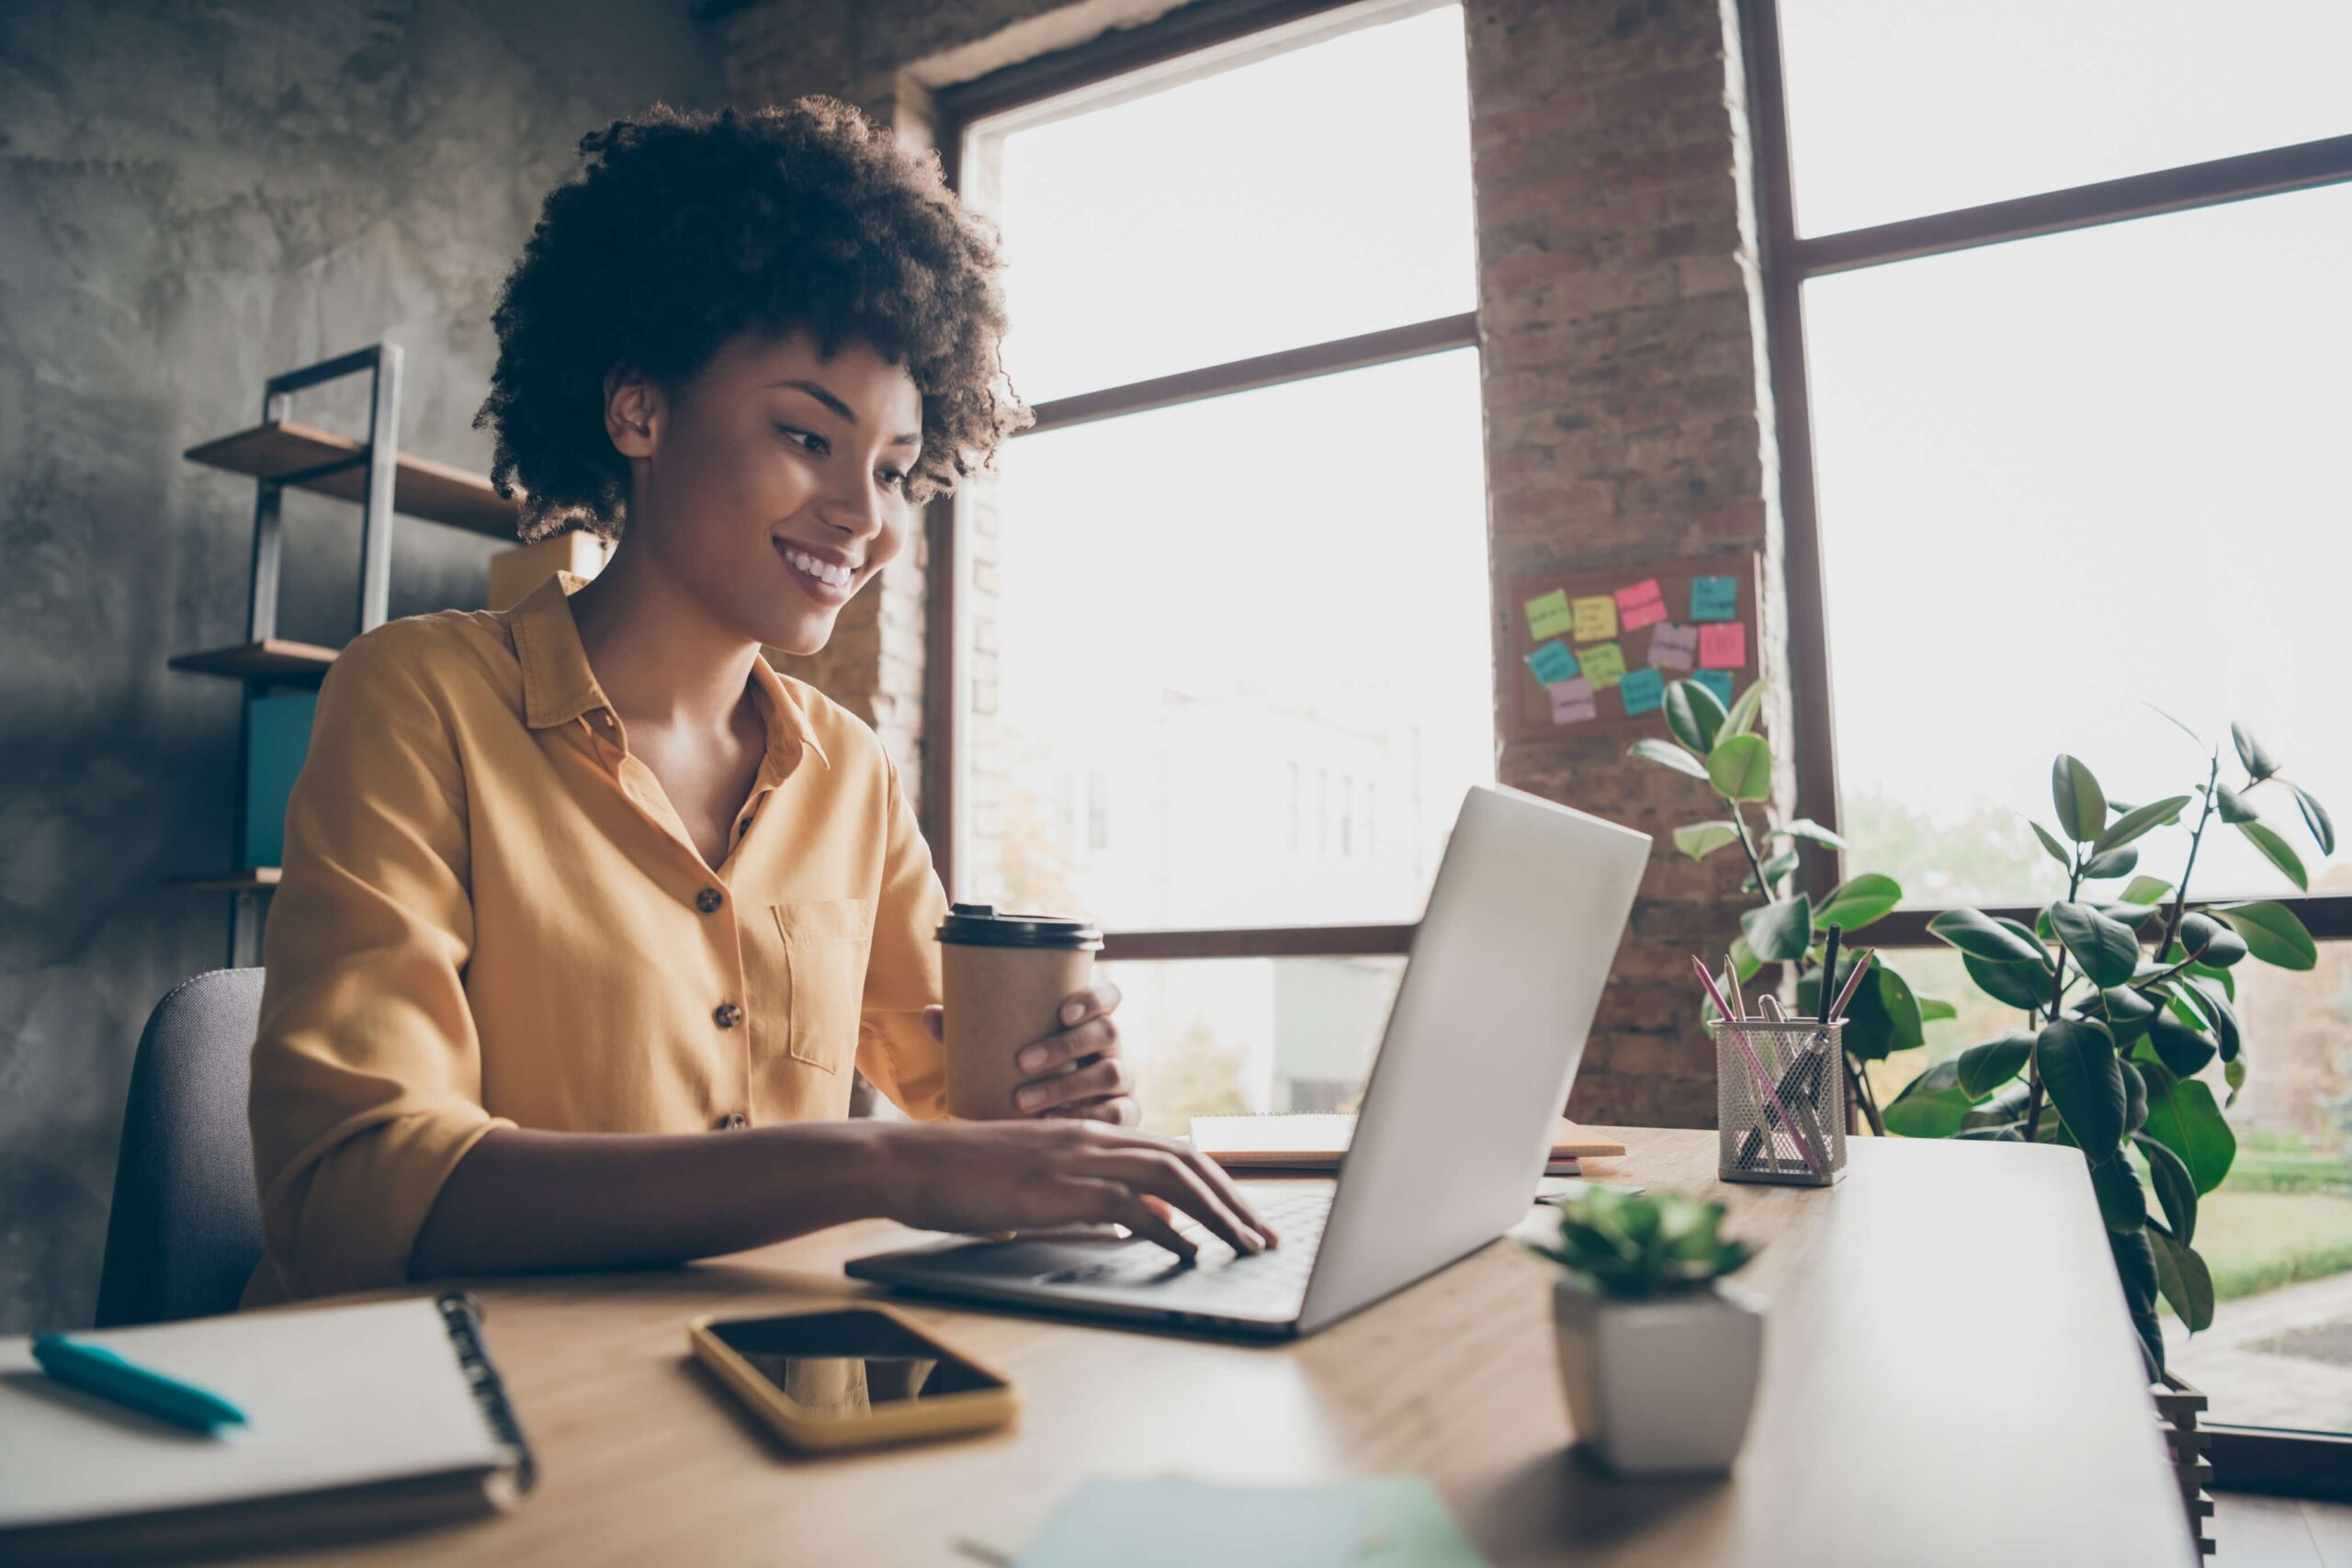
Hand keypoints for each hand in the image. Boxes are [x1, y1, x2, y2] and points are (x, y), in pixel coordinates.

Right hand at [878, 1118, 1278, 1260]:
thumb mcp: (1036, 1185)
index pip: (1173, 1153)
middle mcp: (1092, 1139)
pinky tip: (1187, 1254)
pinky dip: (1167, 1231)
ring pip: (1171, 1178)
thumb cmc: (962, 1178)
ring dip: (1217, 1214)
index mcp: (1090, 1136)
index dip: (1217, 1184)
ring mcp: (1076, 1159)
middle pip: (1187, 1161)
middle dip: (1234, 1201)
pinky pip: (1129, 1206)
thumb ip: (1087, 1200)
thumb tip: (1136, 1229)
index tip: (1244, 1217)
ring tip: (1244, 1247)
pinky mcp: (1057, 1187)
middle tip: (1264, 1237)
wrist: (910, 1161)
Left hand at [919, 979, 1137, 1126]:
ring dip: (1067, 1086)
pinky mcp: (1125, 1115)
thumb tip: (930, 1012)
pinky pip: (1118, 1115)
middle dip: (1065, 1046)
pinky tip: (1052, 1124)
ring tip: (1023, 1101)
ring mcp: (1123, 1082)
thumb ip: (968, 1033)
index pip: (1109, 997)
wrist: (1043, 1122)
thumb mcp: (999, 1053)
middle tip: (1021, 1063)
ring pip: (1111, 1074)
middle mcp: (1112, 1048)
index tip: (1061, 1012)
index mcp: (1089, 1022)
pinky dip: (1086, 1119)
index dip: (1094, 999)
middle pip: (1108, 1032)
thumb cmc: (1022, 1075)